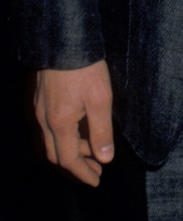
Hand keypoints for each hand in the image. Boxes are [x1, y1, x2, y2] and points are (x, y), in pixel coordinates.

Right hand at [34, 61, 114, 186]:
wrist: (64, 39)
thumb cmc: (86, 68)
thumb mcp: (101, 100)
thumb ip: (102, 131)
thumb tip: (105, 159)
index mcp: (60, 123)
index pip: (69, 160)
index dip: (82, 173)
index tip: (96, 181)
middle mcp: (44, 120)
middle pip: (56, 154)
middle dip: (76, 166)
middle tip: (95, 170)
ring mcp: (39, 109)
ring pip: (51, 141)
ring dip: (71, 150)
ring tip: (92, 150)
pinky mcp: (40, 98)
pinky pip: (49, 127)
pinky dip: (64, 136)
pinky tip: (79, 128)